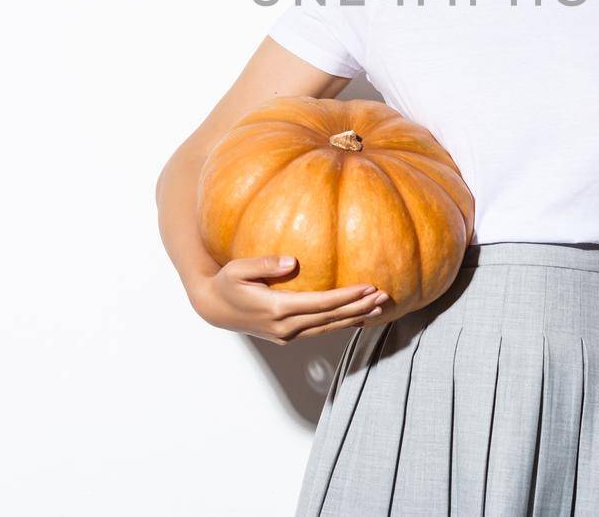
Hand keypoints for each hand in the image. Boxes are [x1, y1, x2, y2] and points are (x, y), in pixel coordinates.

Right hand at [186, 255, 389, 344]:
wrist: (214, 308)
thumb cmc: (226, 282)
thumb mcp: (238, 269)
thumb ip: (264, 264)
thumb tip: (292, 261)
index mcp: (276, 309)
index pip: (321, 304)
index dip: (347, 297)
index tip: (368, 286)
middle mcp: (285, 327)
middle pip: (330, 318)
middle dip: (358, 307)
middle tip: (383, 297)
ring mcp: (286, 335)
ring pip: (328, 328)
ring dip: (354, 318)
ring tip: (378, 308)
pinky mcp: (287, 336)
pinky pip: (319, 330)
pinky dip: (340, 324)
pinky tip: (356, 318)